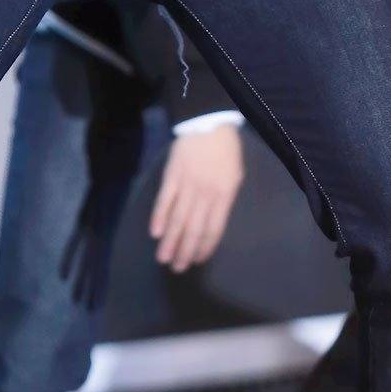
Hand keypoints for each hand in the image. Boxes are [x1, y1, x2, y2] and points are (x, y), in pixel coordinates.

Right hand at [150, 127, 244, 272]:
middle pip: (193, 229)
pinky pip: (165, 200)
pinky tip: (155, 233)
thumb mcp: (235, 176)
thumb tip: (213, 223)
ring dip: (170, 241)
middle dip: (185, 251)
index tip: (196, 261)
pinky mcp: (172, 176)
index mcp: (224, 195)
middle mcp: (205, 194)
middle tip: (177, 268)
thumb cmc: (225, 151)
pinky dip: (159, 217)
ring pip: (177, 219)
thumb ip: (225, 200)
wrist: (208, 123)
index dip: (204, 248)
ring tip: (163, 259)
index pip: (214, 229)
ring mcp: (187, 185)